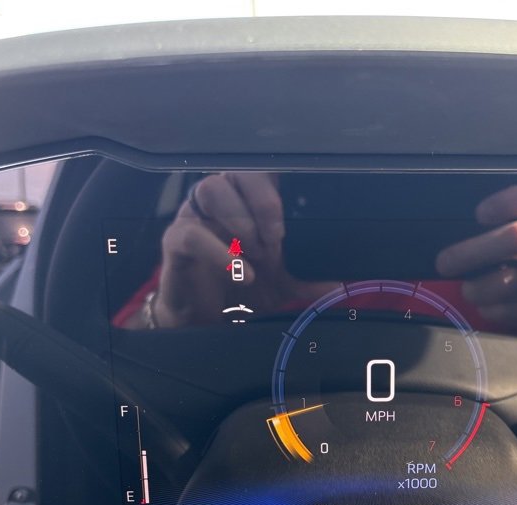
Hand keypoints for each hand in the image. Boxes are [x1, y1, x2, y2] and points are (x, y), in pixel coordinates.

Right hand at [144, 172, 330, 327]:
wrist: (202, 323)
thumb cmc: (238, 291)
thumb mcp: (280, 287)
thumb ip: (307, 282)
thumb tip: (341, 287)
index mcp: (246, 202)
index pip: (262, 170)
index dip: (279, 186)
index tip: (295, 219)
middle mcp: (220, 201)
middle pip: (238, 171)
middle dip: (264, 201)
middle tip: (277, 239)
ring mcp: (195, 216)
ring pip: (211, 188)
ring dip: (241, 219)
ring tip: (258, 255)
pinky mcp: (175, 241)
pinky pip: (193, 233)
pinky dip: (220, 253)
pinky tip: (243, 273)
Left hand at [435, 181, 516, 342]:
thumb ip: (497, 230)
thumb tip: (452, 232)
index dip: (509, 201)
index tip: (481, 214)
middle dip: (474, 251)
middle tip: (445, 263)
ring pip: (511, 282)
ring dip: (479, 289)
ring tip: (470, 290)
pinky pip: (515, 312)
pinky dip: (493, 311)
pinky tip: (491, 307)